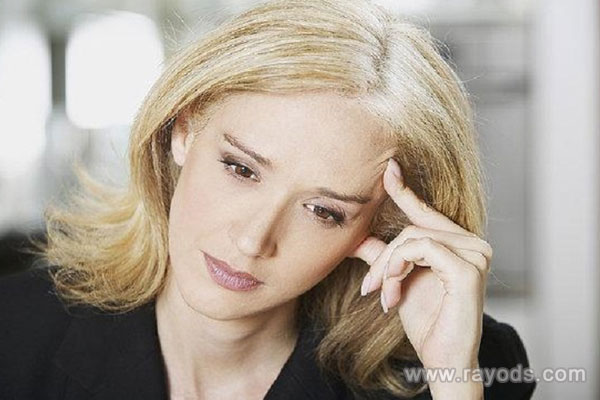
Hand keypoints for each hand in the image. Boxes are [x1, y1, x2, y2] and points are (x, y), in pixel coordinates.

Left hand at [349, 158, 491, 374]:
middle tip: (368, 287)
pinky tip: (394, 295)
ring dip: (388, 268)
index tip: (388, 167)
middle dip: (383, 258)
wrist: (442, 358)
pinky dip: (399, 268)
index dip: (405, 190)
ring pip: (412, 238)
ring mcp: (475, 253)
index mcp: (458, 242)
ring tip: (383, 296)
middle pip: (411, 228)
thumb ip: (381, 255)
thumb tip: (353, 236)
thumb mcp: (396, 280)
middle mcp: (472, 242)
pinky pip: (422, 249)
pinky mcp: (469, 268)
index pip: (426, 211)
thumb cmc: (425, 319)